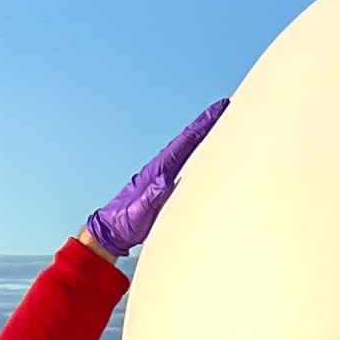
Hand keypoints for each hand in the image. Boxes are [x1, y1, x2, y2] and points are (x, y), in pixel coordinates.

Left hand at [86, 98, 227, 256]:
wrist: (113, 230)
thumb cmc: (125, 221)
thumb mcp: (139, 210)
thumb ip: (152, 195)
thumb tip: (164, 180)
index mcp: (158, 170)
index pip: (184, 142)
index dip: (202, 125)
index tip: (218, 111)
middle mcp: (162, 168)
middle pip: (189, 140)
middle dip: (207, 124)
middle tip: (225, 109)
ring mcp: (163, 175)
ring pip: (189, 151)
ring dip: (204, 137)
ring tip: (221, 126)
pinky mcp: (165, 185)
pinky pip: (186, 164)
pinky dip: (198, 154)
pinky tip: (207, 154)